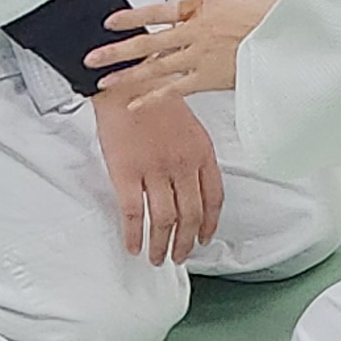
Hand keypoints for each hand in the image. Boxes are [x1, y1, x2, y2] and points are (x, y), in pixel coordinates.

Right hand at [91, 84, 224, 264]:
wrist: (126, 83)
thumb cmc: (155, 101)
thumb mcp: (189, 126)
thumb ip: (194, 156)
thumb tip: (193, 187)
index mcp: (202, 152)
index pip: (214, 197)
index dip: (210, 223)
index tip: (204, 238)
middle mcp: (182, 164)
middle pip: (191, 215)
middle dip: (186, 242)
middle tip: (179, 256)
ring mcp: (155, 170)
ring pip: (164, 220)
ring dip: (161, 245)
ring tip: (157, 258)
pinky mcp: (126, 172)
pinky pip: (133, 214)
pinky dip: (134, 235)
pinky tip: (133, 246)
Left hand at [92, 0, 275, 101]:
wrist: (289, 39)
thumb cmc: (278, 17)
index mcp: (205, 7)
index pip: (158, 11)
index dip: (131, 16)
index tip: (111, 21)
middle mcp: (195, 31)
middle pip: (147, 41)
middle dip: (116, 50)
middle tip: (92, 56)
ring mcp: (198, 56)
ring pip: (153, 66)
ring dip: (126, 75)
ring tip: (104, 82)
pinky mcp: (207, 78)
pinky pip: (173, 90)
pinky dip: (152, 99)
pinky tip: (135, 105)